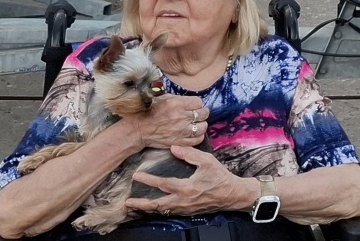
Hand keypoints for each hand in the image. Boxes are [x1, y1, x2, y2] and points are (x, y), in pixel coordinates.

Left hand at [127, 146, 259, 216]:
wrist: (232, 194)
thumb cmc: (220, 176)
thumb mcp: (207, 161)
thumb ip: (190, 154)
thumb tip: (174, 147)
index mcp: (186, 188)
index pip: (163, 184)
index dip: (148, 180)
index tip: (137, 176)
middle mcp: (183, 201)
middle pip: (157, 205)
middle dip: (141, 205)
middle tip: (128, 203)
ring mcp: (185, 209)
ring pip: (162, 211)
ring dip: (148, 209)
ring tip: (136, 206)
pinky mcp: (188, 212)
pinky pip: (169, 212)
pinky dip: (159, 210)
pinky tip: (153, 207)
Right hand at [128, 96, 210, 152]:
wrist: (139, 129)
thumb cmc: (148, 112)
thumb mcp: (162, 98)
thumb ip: (177, 98)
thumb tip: (188, 99)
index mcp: (177, 103)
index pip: (198, 102)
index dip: (196, 104)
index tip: (193, 106)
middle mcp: (181, 116)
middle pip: (203, 113)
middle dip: (201, 113)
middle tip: (197, 114)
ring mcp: (181, 130)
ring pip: (202, 127)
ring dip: (201, 125)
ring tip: (196, 124)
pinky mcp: (179, 141)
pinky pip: (197, 140)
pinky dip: (198, 136)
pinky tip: (194, 134)